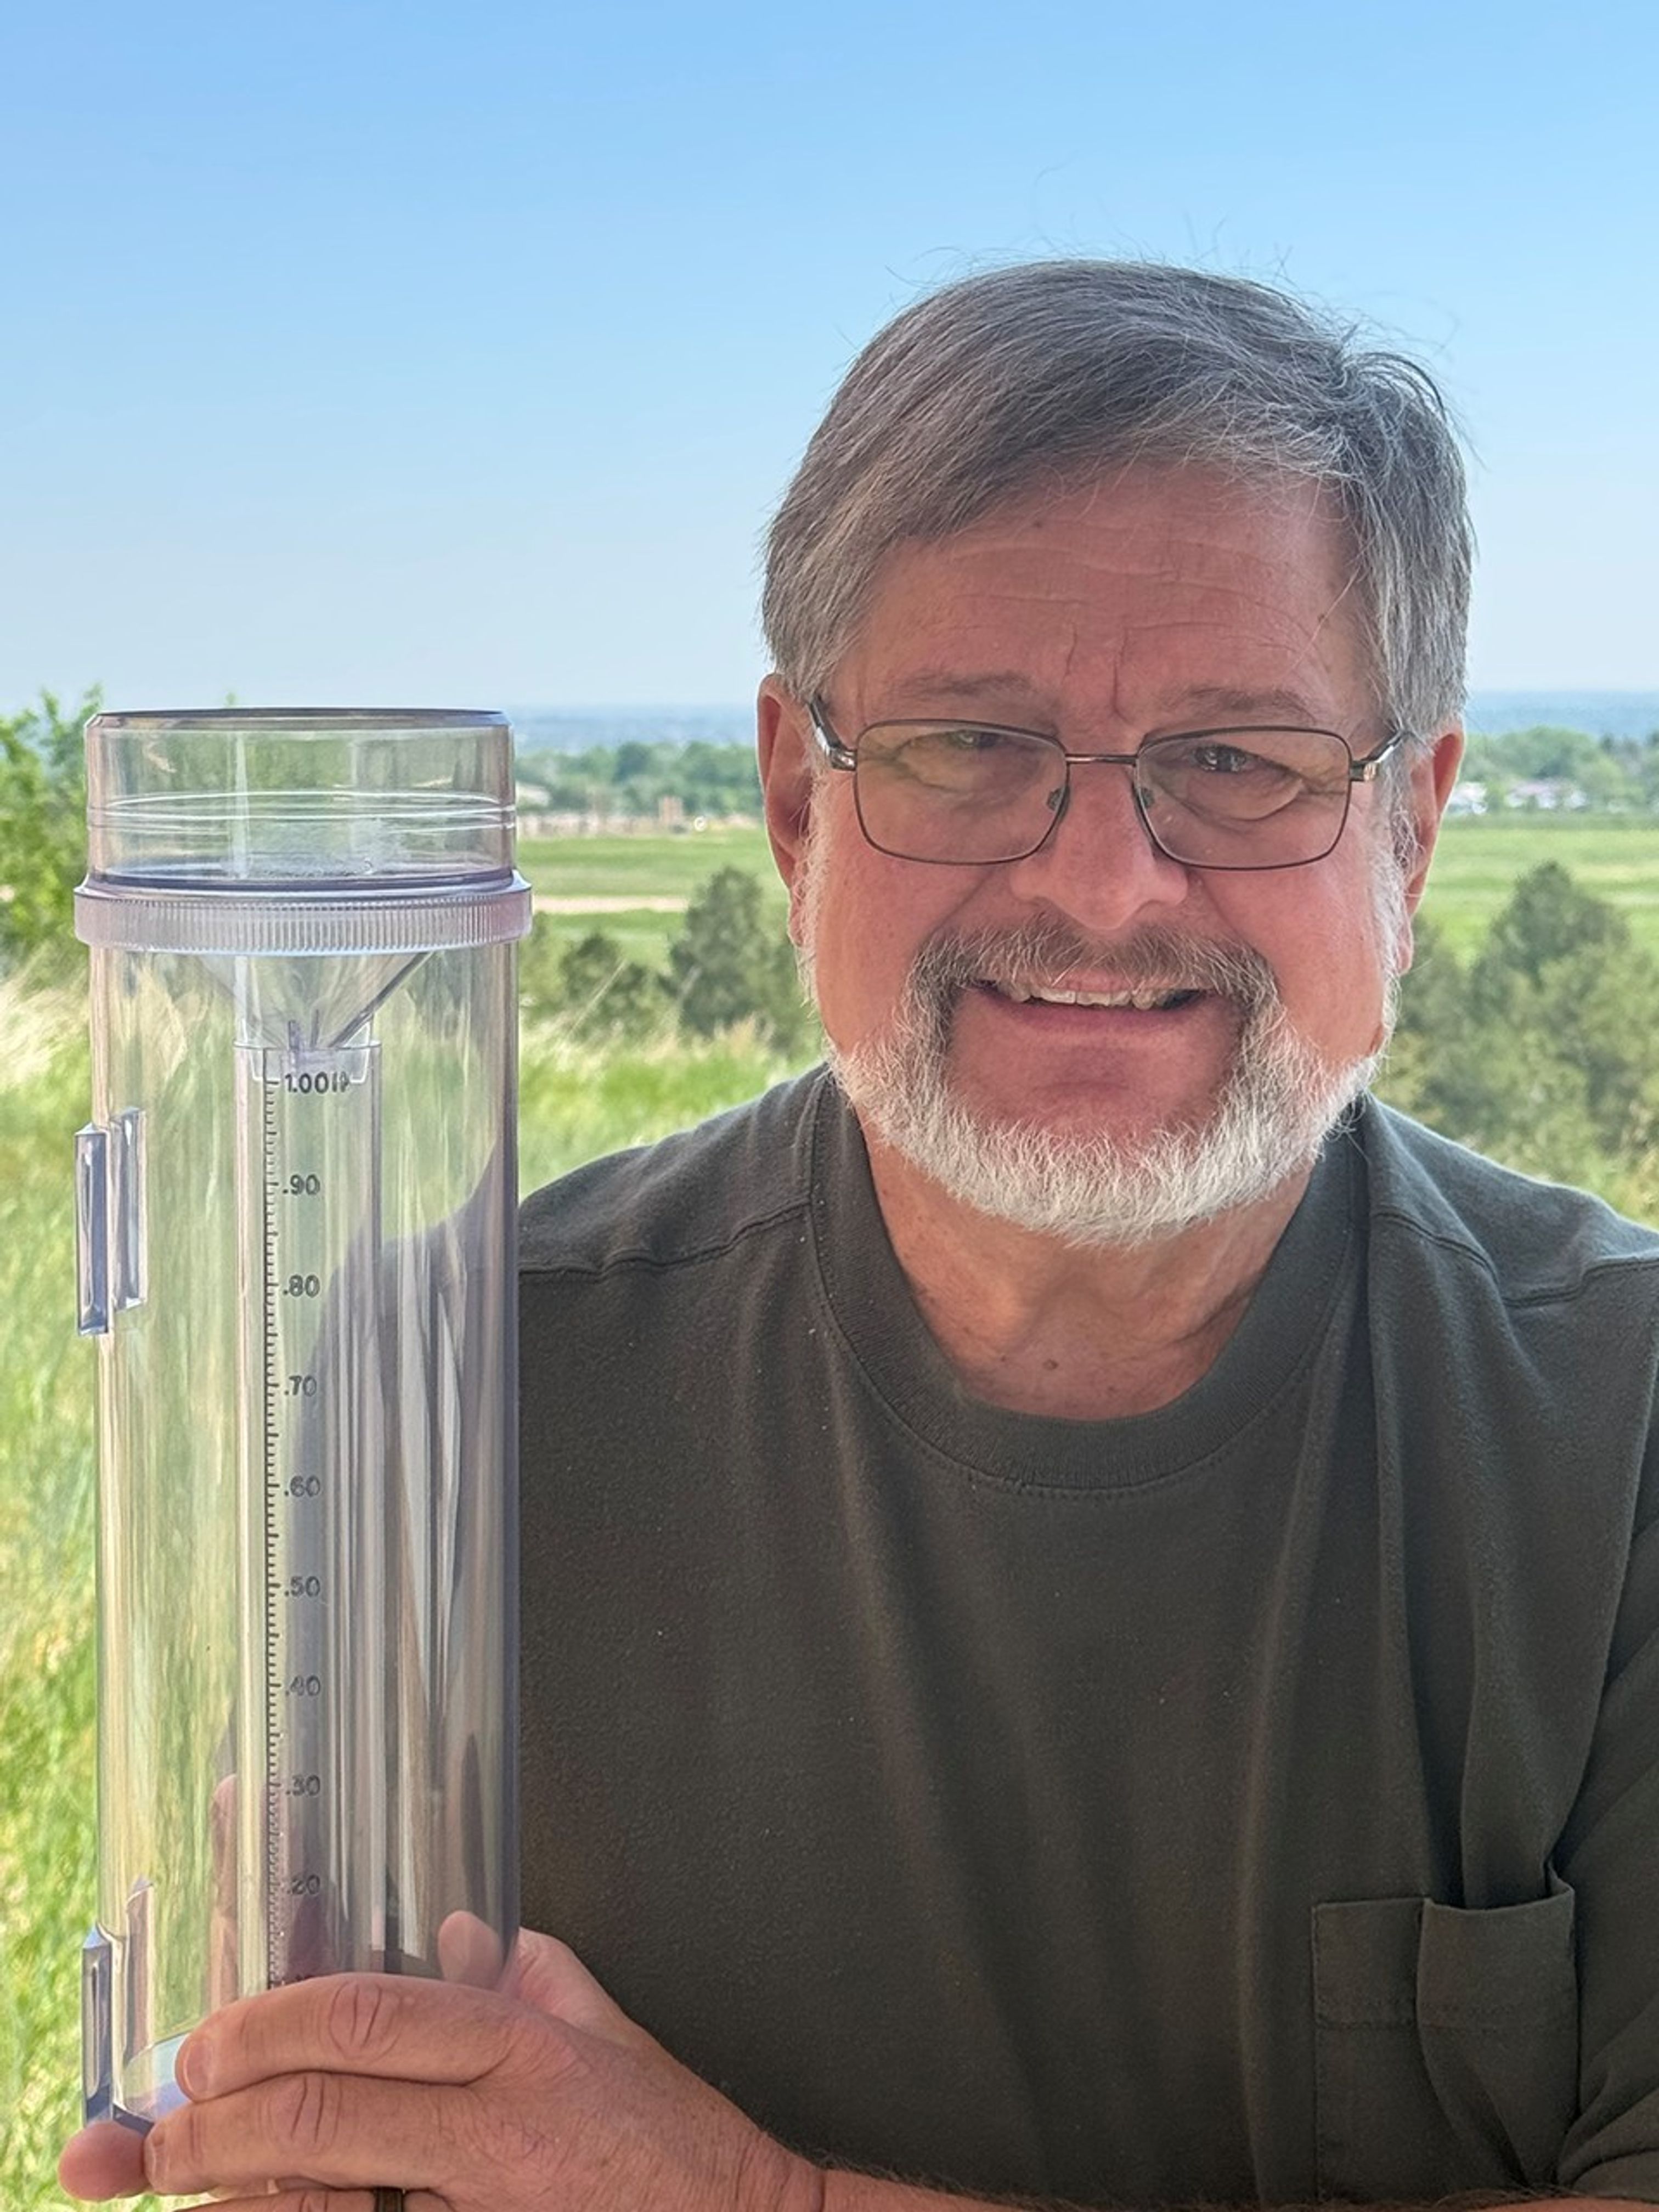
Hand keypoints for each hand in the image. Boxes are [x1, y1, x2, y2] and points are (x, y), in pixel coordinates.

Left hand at [59, 1926, 824, 2211]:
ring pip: (326, 2202)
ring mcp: (486, 2208)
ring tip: (181, 2180)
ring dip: (236, 2194)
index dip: (268, 2023)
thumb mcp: (611, 2031)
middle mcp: (497, 2129)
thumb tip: (450, 1931)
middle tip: (164, 2126)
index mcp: (523, 2046)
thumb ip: (531, 1970)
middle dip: (218, 2121)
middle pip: (323, 2111)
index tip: (208, 2041)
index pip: (368, 2014)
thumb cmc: (675, 2145)